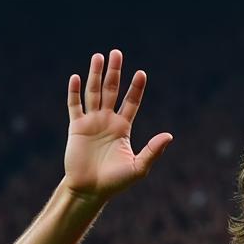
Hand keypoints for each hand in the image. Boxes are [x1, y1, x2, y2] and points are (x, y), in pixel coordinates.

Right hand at [65, 49, 172, 200]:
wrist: (91, 190)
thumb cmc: (115, 182)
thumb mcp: (138, 168)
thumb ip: (152, 151)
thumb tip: (169, 136)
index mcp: (123, 128)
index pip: (131, 102)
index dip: (136, 88)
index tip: (141, 73)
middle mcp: (107, 121)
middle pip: (112, 90)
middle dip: (115, 72)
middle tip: (117, 52)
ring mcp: (91, 122)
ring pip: (93, 92)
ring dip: (95, 75)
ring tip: (99, 57)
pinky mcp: (76, 127)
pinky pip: (74, 105)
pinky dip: (74, 92)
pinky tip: (76, 78)